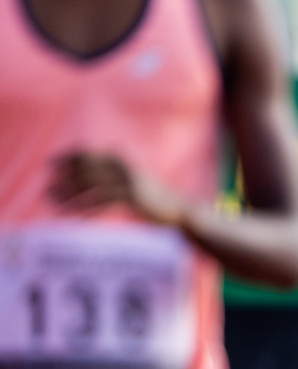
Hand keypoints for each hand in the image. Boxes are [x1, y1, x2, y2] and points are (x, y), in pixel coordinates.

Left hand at [49, 152, 186, 227]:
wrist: (178, 210)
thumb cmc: (151, 199)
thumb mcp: (128, 181)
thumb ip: (109, 174)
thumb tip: (83, 176)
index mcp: (119, 158)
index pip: (86, 153)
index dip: (65, 158)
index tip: (49, 166)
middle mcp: (121, 165)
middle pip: (84, 169)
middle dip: (64, 180)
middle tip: (48, 191)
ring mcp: (127, 180)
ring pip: (90, 185)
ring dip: (69, 194)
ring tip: (55, 204)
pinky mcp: (131, 196)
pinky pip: (101, 200)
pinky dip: (85, 207)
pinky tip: (74, 215)